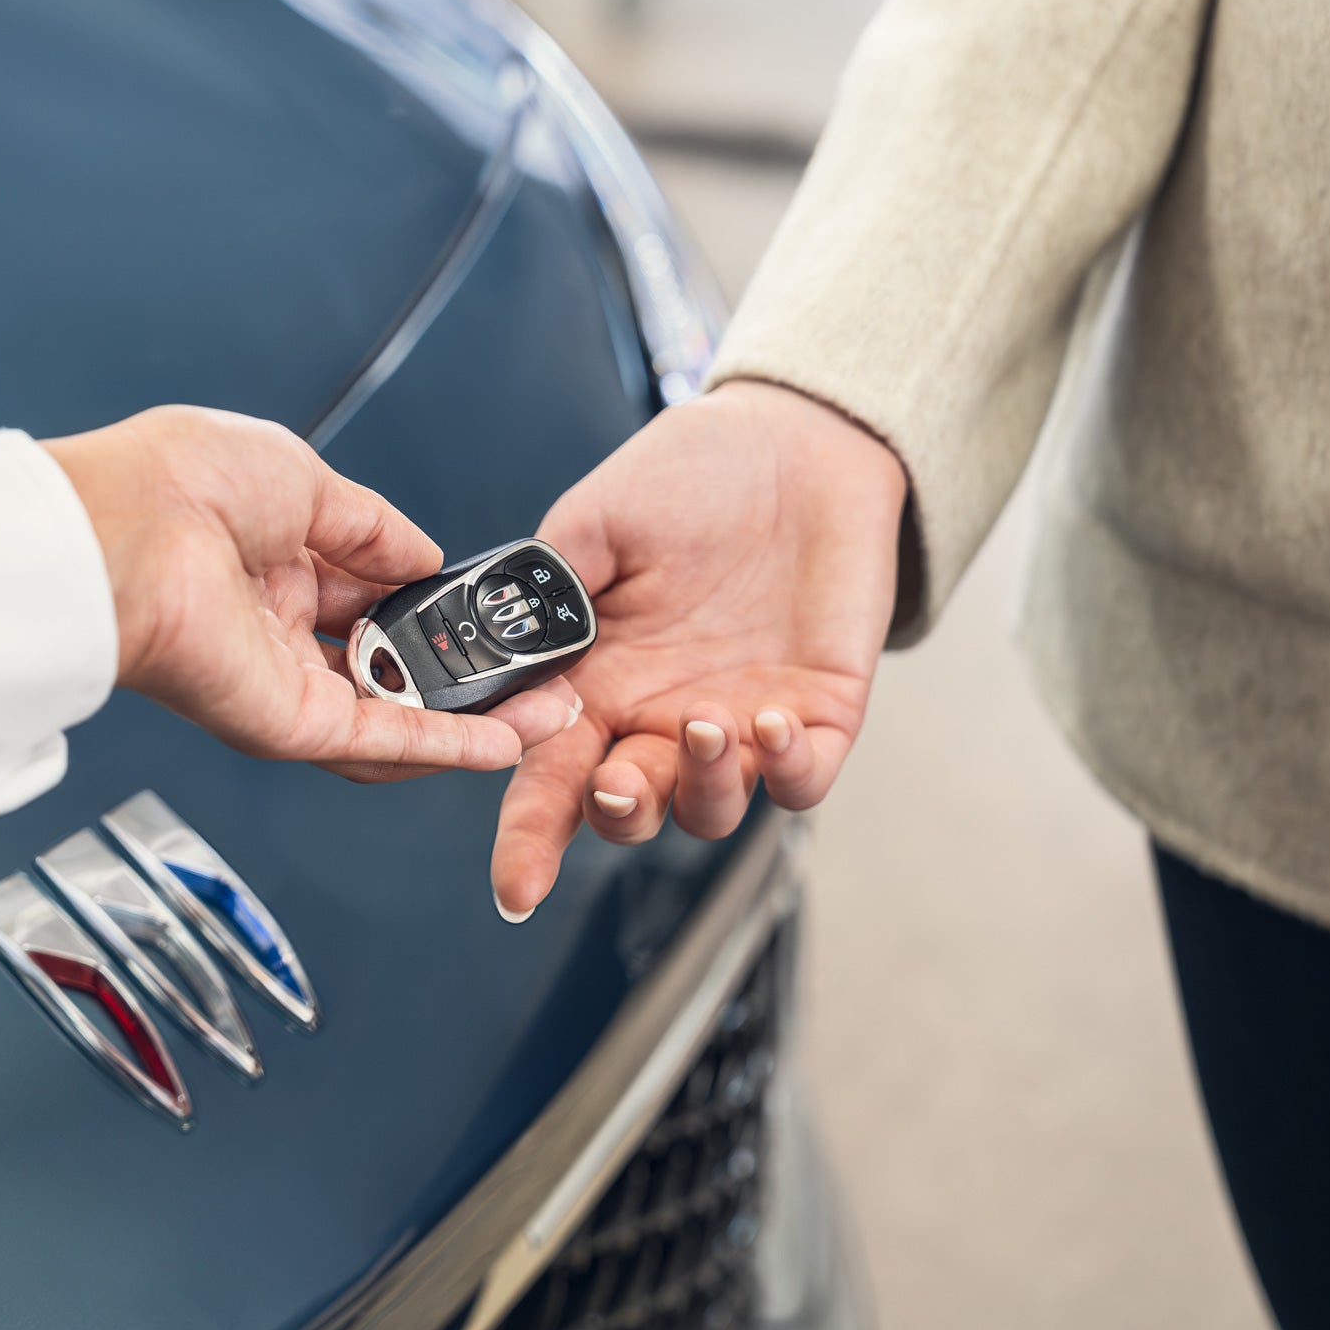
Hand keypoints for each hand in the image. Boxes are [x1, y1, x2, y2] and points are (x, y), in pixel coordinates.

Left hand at [45, 406, 579, 779]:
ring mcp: (278, 681)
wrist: (121, 533)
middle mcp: (272, 626)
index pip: (367, 591)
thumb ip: (373, 528)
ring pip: (394, 714)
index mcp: (268, 557)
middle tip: (531, 668)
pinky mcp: (282, 726)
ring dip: (473, 717)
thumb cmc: (178, 484)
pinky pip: (380, 740)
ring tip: (544, 710)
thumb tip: (425, 558)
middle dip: (462, 669)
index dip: (429, 603)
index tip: (486, 606)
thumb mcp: (304, 478)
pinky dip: (446, 745)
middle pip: (385, 663)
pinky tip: (504, 740)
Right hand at [490, 381, 906, 916]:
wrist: (796, 439)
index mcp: (596, 680)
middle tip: (619, 786)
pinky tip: (772, 719)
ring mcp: (737, 721)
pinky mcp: (819, 715)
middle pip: (626, 811)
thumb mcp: (595, 522)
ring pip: (710, 809)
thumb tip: (510, 658)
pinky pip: (800, 782)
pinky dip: (785, 769)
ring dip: (701, 786)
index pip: (549, 778)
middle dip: (617, 816)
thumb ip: (547, 594)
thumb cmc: (690, 472)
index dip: (528, 841)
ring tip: (706, 724)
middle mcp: (659, 715)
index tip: (515, 890)